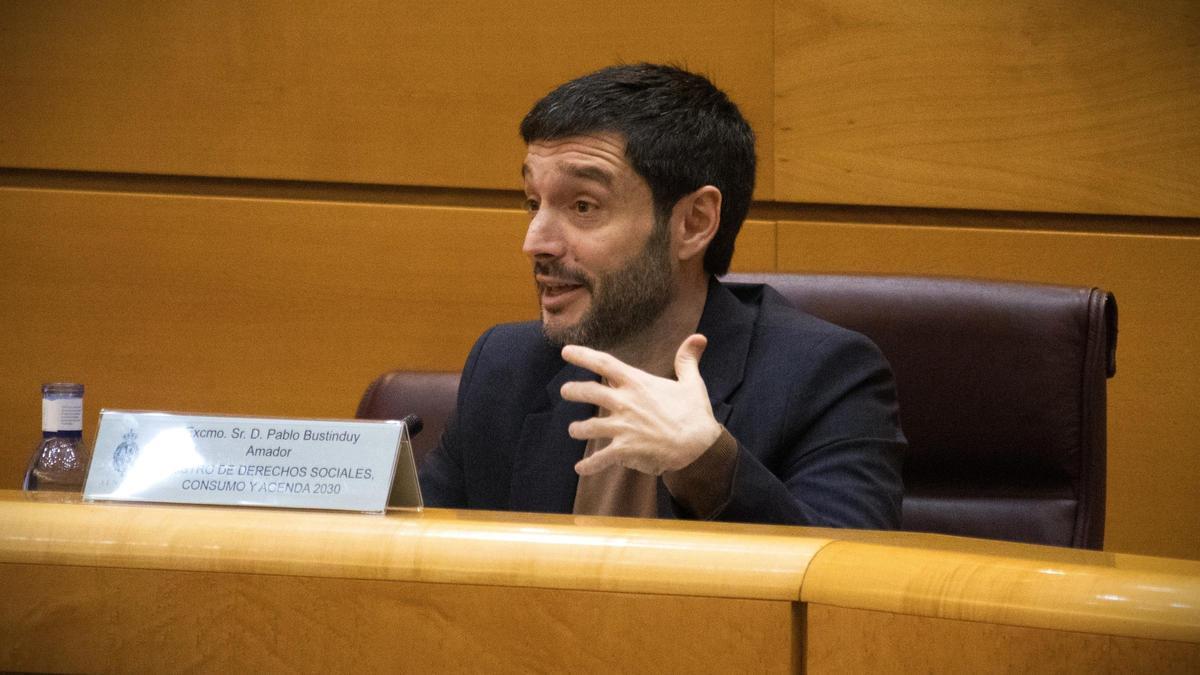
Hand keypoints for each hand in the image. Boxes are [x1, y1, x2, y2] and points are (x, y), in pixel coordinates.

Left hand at [560, 334, 722, 475]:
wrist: (699, 446)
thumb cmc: (695, 413)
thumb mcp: (691, 382)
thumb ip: (687, 360)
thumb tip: (699, 336)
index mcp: (637, 383)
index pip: (604, 364)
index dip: (582, 356)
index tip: (565, 351)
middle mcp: (625, 403)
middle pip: (588, 392)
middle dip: (572, 391)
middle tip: (564, 391)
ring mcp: (622, 427)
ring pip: (589, 427)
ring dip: (578, 429)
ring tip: (573, 430)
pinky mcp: (625, 449)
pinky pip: (601, 458)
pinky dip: (589, 465)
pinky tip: (580, 468)